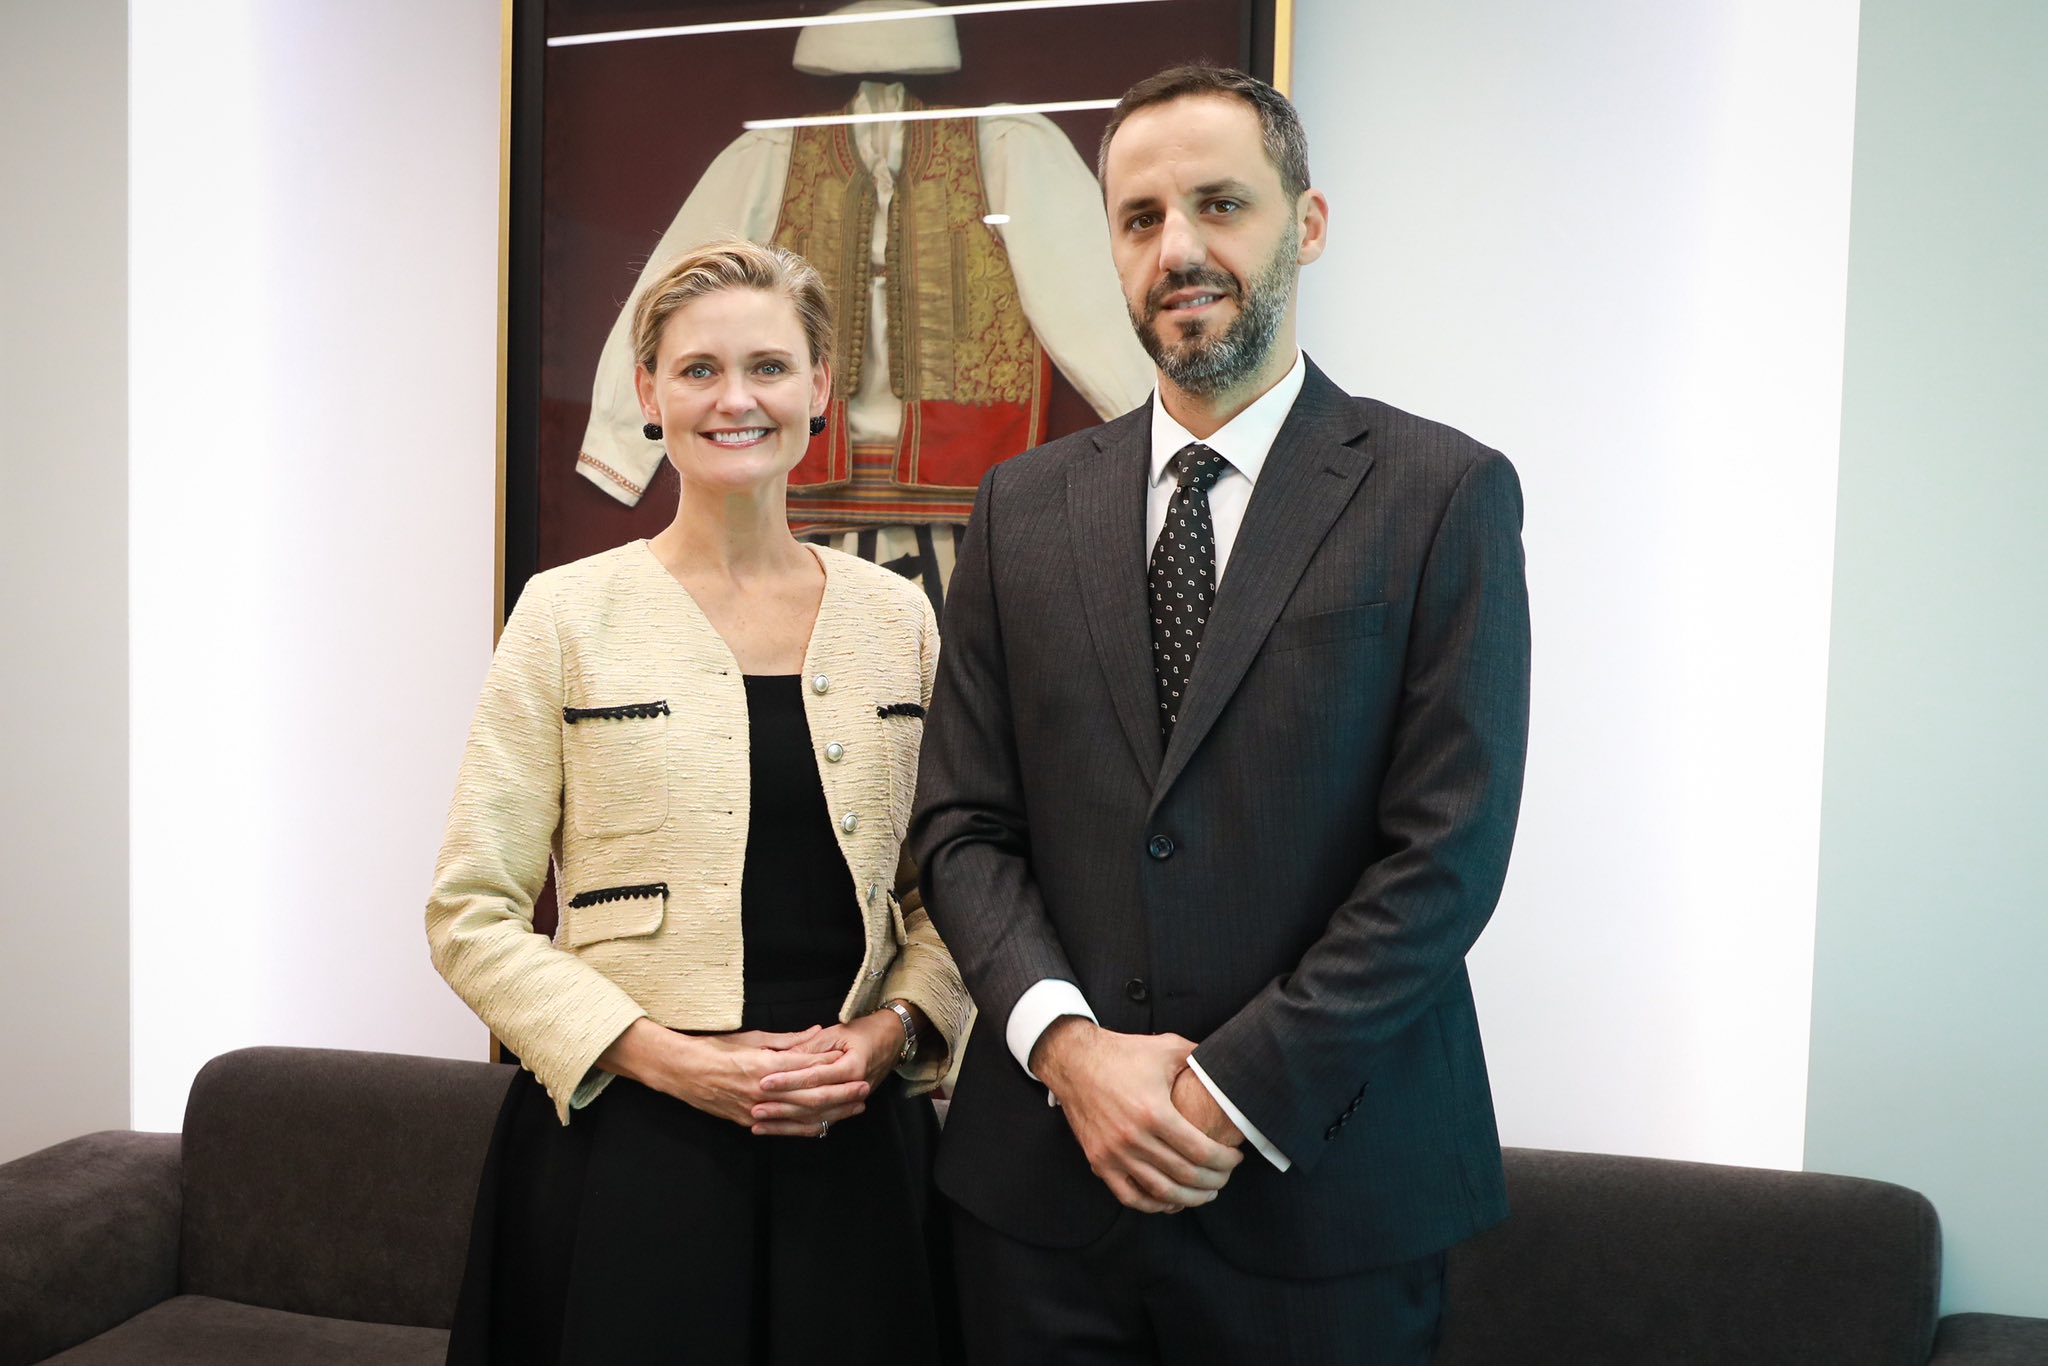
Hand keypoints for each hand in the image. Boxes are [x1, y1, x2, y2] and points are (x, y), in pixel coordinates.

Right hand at [597, 1019, 859, 1131]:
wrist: (682, 1072)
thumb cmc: (715, 1049)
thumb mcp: (752, 1038)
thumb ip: (788, 1040)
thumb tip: (817, 1032)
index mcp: (765, 1065)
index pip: (807, 1066)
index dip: (833, 1066)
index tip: (854, 1062)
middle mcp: (764, 1090)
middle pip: (810, 1094)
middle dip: (841, 1093)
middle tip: (865, 1089)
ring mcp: (756, 1109)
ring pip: (801, 1115)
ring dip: (831, 1112)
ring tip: (854, 1108)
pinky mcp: (749, 1121)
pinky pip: (783, 1128)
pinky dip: (805, 1128)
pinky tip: (824, 1126)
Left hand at [749, 1011, 904, 1136]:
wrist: (890, 1041)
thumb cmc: (862, 1032)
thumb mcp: (835, 1032)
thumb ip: (809, 1046)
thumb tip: (781, 1057)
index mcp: (852, 1066)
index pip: (814, 1077)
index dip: (788, 1080)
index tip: (764, 1081)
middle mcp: (853, 1088)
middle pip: (813, 1103)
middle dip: (782, 1107)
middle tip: (755, 1108)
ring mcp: (850, 1102)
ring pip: (815, 1119)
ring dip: (786, 1123)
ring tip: (759, 1124)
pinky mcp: (844, 1110)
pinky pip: (821, 1124)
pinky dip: (797, 1129)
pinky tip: (777, 1130)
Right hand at [1032, 1018, 1243, 1213]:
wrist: (1074, 1061)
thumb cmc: (1123, 1053)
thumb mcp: (1167, 1047)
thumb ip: (1200, 1057)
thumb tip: (1229, 1062)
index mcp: (1154, 1112)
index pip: (1201, 1151)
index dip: (1225, 1161)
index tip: (1236, 1158)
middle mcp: (1134, 1138)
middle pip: (1185, 1175)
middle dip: (1214, 1182)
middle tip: (1225, 1177)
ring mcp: (1114, 1154)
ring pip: (1160, 1192)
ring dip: (1189, 1198)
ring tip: (1205, 1193)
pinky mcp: (1099, 1161)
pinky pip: (1130, 1196)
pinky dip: (1153, 1205)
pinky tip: (1170, 1201)